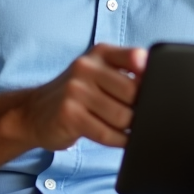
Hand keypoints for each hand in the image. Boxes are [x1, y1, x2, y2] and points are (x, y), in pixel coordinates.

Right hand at [19, 43, 146, 149]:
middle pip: (133, 92)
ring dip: (130, 128)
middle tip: (140, 116)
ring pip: (122, 116)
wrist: (32, 112)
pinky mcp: (69, 115)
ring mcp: (75, 91)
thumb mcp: (98, 72)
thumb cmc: (76, 94)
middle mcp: (86, 67)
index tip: (155, 89)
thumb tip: (161, 84)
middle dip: (141, 109)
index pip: (135, 57)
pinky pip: (107, 133)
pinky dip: (120, 140)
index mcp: (100, 53)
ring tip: (128, 129)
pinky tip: (121, 139)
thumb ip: (127, 72)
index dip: (150, 76)